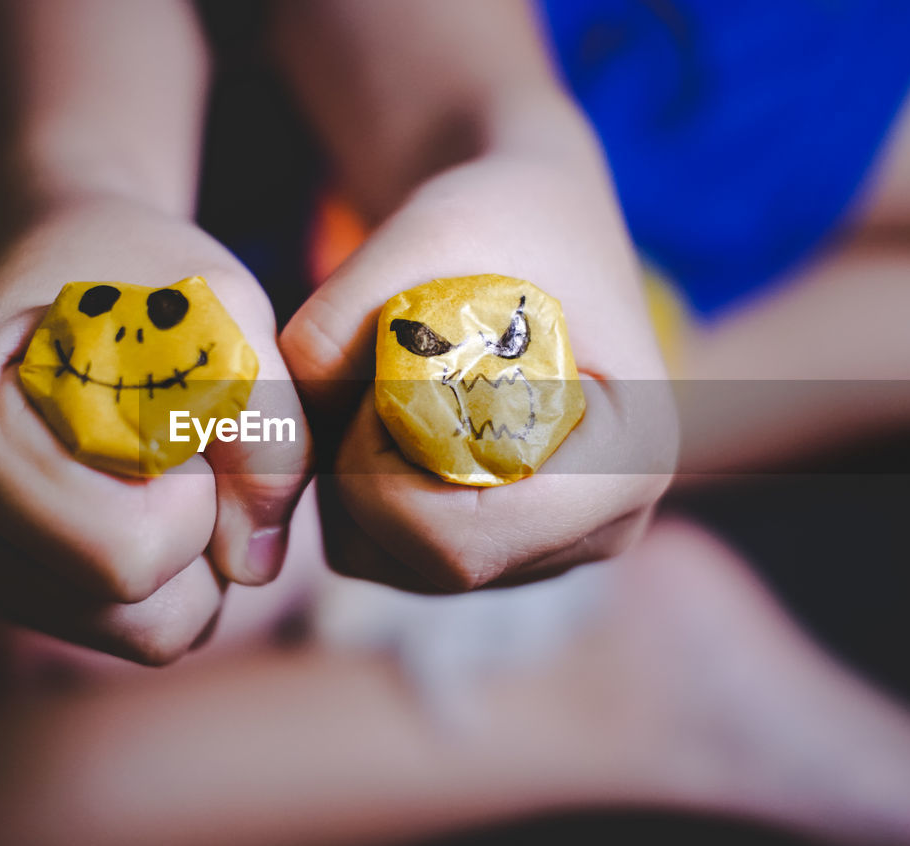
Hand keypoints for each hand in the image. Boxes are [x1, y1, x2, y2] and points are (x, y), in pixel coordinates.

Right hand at [0, 196, 310, 663]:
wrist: (65, 257)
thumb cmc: (141, 272)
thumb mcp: (226, 306)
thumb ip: (266, 425)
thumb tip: (254, 567)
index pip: (124, 556)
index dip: (195, 492)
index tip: (180, 412)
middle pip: (138, 619)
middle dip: (199, 536)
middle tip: (188, 444)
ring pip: (145, 637)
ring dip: (196, 561)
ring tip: (175, 465)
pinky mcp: (8, 584)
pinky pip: (133, 629)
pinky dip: (175, 575)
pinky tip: (157, 496)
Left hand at [281, 154, 676, 591]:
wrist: (532, 221)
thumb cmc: (500, 215)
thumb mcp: (423, 233)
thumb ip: (337, 322)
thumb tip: (282, 420)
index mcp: (627, 459)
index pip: (470, 537)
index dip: (383, 474)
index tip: (376, 380)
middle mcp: (605, 525)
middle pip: (434, 563)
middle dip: (360, 477)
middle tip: (365, 378)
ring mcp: (553, 548)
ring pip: (397, 567)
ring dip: (350, 485)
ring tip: (381, 388)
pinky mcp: (501, 552)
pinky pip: (389, 558)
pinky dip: (355, 498)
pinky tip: (383, 420)